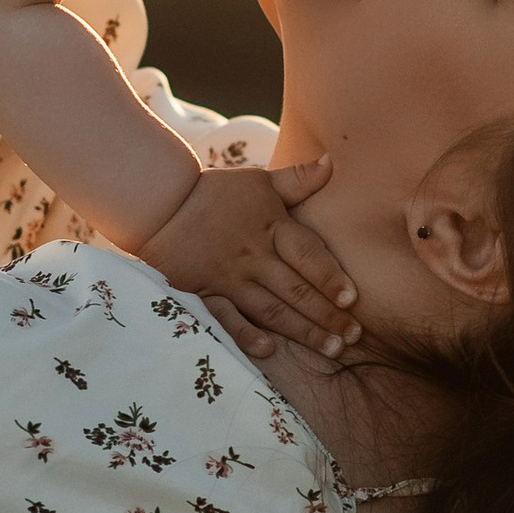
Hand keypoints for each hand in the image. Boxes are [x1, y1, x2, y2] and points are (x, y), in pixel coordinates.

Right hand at [137, 157, 360, 360]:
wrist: (159, 203)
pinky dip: (245, 334)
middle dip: (327, 314)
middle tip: (354, 336)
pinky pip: (226, 317)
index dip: (329, 276)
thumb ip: (298, 179)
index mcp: (271, 227)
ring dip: (302, 331)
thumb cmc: (215, 193)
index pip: (307, 254)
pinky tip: (268, 351)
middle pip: (296, 289)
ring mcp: (229, 277)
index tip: (352, 299)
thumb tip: (332, 161)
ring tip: (331, 349)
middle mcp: (253, 255)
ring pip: (271, 309)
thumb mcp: (258, 181)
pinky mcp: (205, 293)